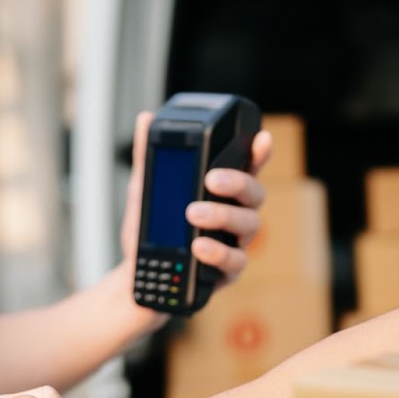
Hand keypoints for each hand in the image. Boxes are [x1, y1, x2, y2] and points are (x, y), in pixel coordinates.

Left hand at [118, 111, 272, 290]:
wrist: (136, 278)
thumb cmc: (149, 233)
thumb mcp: (145, 192)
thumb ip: (149, 157)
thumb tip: (145, 119)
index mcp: (222, 193)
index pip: (248, 168)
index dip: (259, 153)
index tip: (262, 138)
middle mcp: (235, 215)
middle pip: (255, 194)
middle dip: (238, 182)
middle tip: (212, 179)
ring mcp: (235, 243)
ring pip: (249, 225)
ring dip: (223, 216)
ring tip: (193, 214)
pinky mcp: (227, 272)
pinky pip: (235, 261)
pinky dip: (218, 252)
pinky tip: (199, 247)